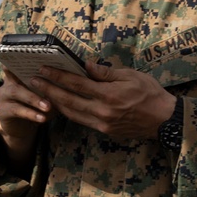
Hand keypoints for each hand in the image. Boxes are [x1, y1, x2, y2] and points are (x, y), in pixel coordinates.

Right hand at [0, 67, 53, 170]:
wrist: (21, 128)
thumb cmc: (36, 107)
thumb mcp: (44, 95)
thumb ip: (51, 87)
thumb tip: (68, 80)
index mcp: (19, 74)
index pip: (20, 61)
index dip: (26, 58)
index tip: (39, 59)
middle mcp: (8, 81)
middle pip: (17, 74)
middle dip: (35, 81)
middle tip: (49, 87)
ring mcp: (4, 96)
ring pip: (17, 92)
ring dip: (34, 99)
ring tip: (48, 106)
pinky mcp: (3, 111)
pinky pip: (17, 110)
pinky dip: (31, 114)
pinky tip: (42, 118)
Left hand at [29, 62, 174, 139]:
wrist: (163, 120)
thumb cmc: (150, 93)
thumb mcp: (131, 75)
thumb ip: (106, 72)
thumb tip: (86, 65)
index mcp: (109, 95)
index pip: (77, 83)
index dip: (57, 76)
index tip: (43, 70)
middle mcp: (102, 111)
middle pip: (68, 100)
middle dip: (48, 90)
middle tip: (33, 81)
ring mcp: (102, 123)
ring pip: (71, 113)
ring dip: (54, 102)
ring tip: (41, 92)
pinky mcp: (104, 131)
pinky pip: (81, 121)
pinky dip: (68, 112)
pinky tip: (61, 105)